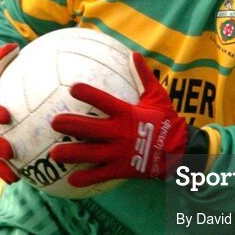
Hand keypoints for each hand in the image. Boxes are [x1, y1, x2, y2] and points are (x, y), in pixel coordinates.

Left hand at [50, 52, 188, 186]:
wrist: (180, 151)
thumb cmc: (166, 120)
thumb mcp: (157, 96)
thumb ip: (144, 76)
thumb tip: (134, 54)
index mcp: (127, 114)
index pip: (104, 101)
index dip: (89, 94)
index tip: (72, 88)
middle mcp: (120, 133)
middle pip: (91, 129)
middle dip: (72, 125)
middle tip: (54, 122)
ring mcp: (120, 153)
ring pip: (91, 154)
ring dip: (72, 154)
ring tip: (54, 154)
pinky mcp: (122, 169)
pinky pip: (101, 175)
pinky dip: (86, 179)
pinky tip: (71, 180)